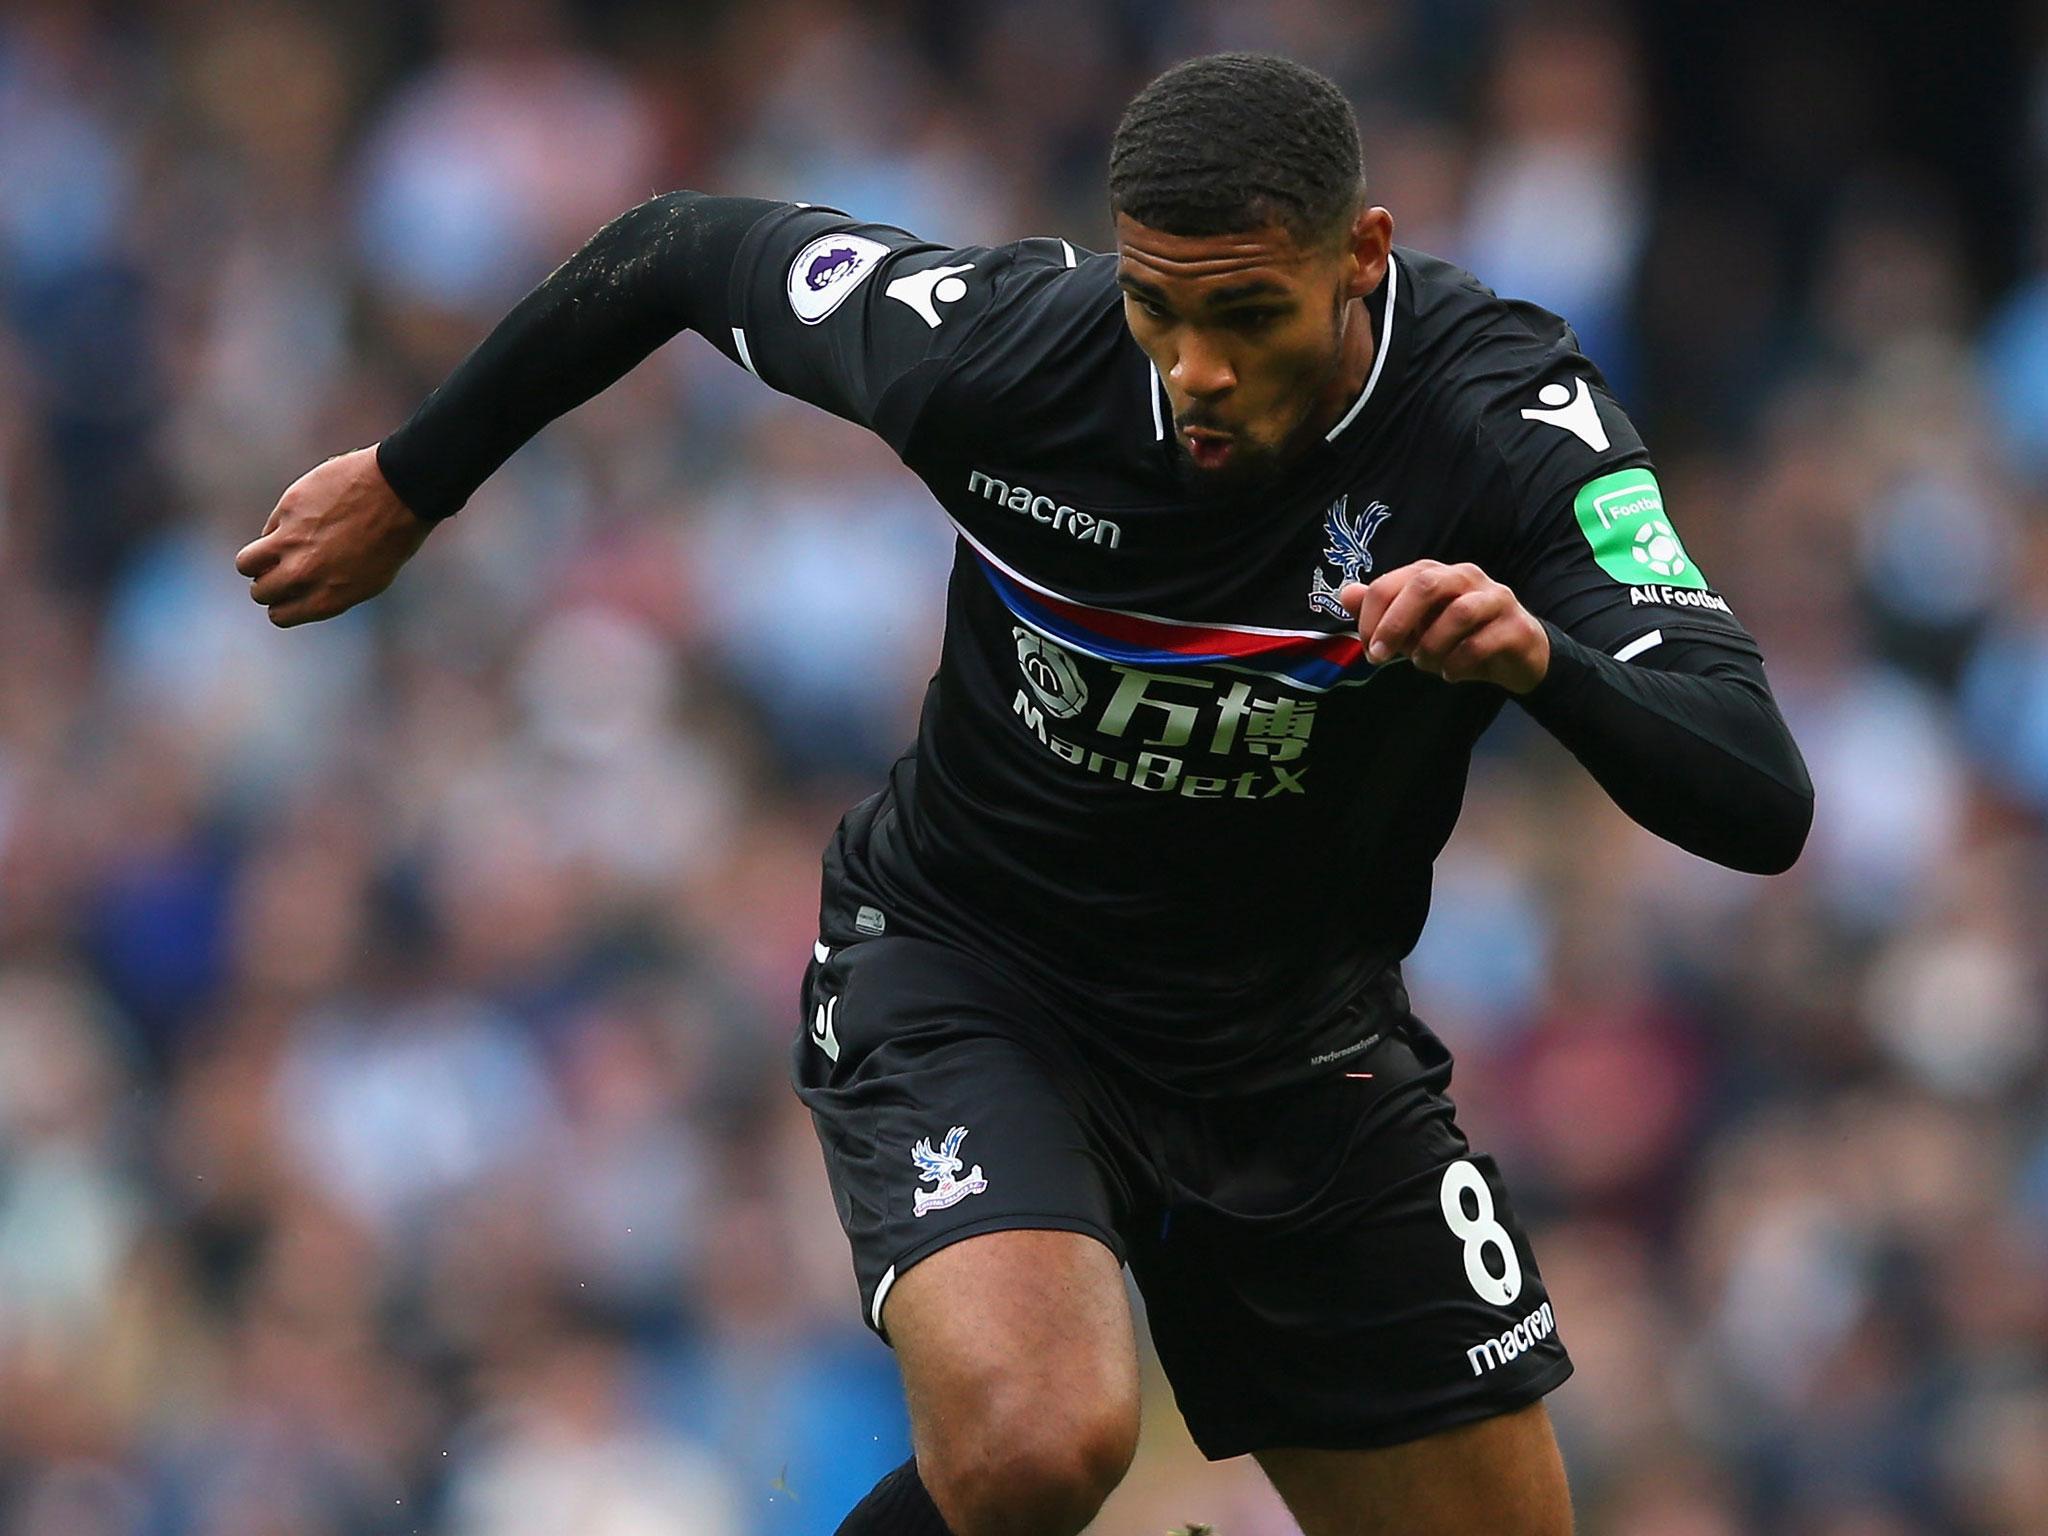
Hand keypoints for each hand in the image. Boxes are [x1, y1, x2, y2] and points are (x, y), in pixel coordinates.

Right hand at [235, 446, 432, 625]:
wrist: (401, 490)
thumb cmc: (394, 536)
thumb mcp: (370, 579)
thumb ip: (330, 589)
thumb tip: (298, 590)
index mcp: (329, 597)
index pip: (281, 615)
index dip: (282, 604)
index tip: (288, 593)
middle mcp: (306, 573)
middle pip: (260, 591)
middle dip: (267, 583)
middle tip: (280, 570)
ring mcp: (292, 541)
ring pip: (246, 563)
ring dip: (256, 560)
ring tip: (275, 550)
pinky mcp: (287, 510)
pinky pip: (269, 527)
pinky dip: (281, 526)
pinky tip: (308, 516)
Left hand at [1339, 560, 1549, 693]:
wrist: (1516, 656)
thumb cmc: (1458, 638)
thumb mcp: (1414, 628)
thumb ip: (1382, 611)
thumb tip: (1345, 593)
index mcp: (1434, 574)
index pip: (1393, 582)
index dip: (1372, 615)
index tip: (1367, 648)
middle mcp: (1465, 577)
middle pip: (1426, 585)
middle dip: (1396, 623)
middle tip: (1379, 656)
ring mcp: (1494, 598)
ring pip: (1458, 613)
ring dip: (1431, 646)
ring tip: (1424, 665)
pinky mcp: (1515, 626)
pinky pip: (1480, 643)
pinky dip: (1457, 664)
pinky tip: (1450, 674)